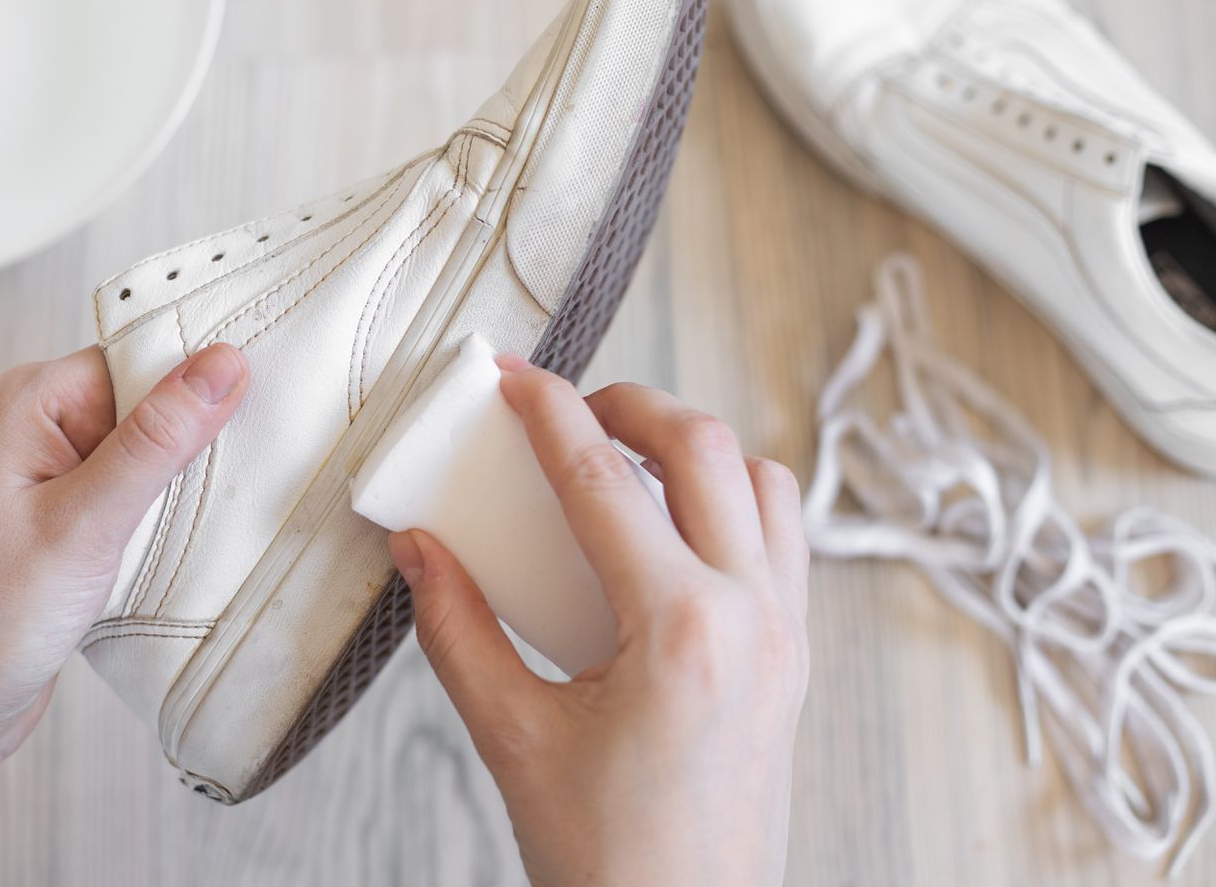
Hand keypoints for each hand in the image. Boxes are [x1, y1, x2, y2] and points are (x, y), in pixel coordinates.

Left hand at [0, 343, 248, 885]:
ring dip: (193, 477)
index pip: (143, 354)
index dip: (202, 377)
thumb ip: (157, 441)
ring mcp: (61, 472)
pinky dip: (177, 509)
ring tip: (220, 509)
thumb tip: (222, 364)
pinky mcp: (78, 515)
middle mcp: (43, 425)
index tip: (263, 397)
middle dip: (203, 431)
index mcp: (30, 402)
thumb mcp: (85, 525)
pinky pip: (147, 488)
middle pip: (156, 396)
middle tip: (249, 467)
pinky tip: (195, 536)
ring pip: (158, 446)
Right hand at [388, 358, 808, 886]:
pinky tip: (672, 529)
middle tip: (568, 410)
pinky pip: (782, 537)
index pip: (601, 480)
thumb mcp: (512, 740)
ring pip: (763, 481)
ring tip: (625, 460)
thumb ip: (458, 630)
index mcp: (680, 631)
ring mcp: (787, 635)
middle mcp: (752, 616)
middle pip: (705, 447)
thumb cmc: (612, 863)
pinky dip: (732, 500)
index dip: (546, 412)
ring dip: (694, 448)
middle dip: (630, 405)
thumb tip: (420, 550)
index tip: (511, 377)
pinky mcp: (795, 657)